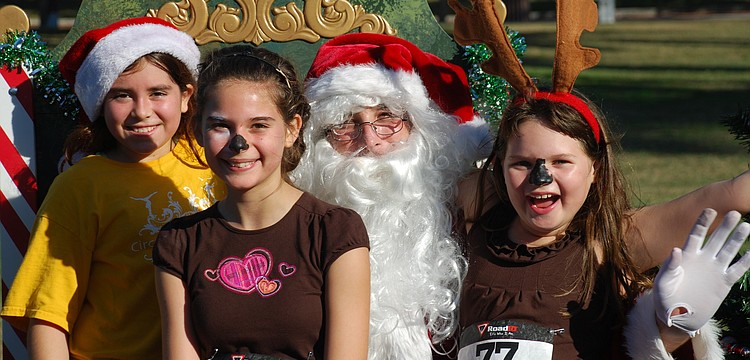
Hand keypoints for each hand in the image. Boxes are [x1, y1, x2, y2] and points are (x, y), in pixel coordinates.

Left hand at [653, 208, 749, 335]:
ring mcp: (714, 270)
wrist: (677, 316)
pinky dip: (745, 262)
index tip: (710, 210)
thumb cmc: (665, 298)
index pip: (696, 234)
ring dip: (737, 239)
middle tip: (735, 212)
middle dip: (725, 226)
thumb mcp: (663, 283)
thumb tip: (676, 249)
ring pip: (728, 251)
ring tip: (746, 226)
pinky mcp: (723, 283)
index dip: (703, 222)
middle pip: (716, 238)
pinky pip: (737, 270)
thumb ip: (669, 267)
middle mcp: (703, 259)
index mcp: (686, 255)